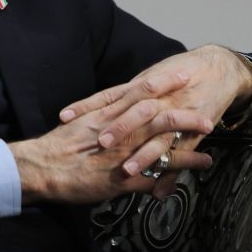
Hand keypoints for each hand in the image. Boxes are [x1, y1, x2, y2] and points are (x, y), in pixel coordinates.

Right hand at [9, 99, 211, 204]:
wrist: (42, 166)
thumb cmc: (59, 145)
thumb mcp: (83, 121)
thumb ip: (103, 114)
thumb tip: (117, 110)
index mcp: (110, 113)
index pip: (143, 91)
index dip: (166, 81)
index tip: (184, 74)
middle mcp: (121, 130)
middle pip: (161, 115)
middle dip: (187, 112)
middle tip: (209, 107)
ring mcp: (124, 153)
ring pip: (164, 143)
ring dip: (190, 142)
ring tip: (209, 139)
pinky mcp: (125, 177)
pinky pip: (158, 174)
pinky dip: (178, 170)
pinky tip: (195, 168)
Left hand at [57, 45, 251, 193]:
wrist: (219, 68)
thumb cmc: (182, 72)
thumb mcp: (152, 77)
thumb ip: (129, 93)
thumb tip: (101, 107)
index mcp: (143, 86)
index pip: (110, 95)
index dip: (87, 106)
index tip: (65, 117)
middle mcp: (160, 99)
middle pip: (136, 112)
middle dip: (119, 128)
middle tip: (100, 143)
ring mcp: (178, 114)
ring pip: (159, 135)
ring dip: (144, 154)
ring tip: (127, 170)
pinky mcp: (195, 129)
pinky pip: (182, 153)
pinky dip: (172, 173)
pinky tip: (160, 192)